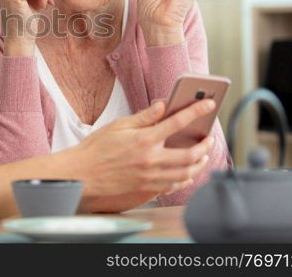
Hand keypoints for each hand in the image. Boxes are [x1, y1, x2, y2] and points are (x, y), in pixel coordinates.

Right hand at [67, 99, 214, 196]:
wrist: (82, 173)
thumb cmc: (96, 148)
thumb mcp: (118, 125)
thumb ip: (144, 116)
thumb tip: (162, 104)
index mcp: (144, 139)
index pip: (177, 122)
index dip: (196, 111)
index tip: (209, 104)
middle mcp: (151, 159)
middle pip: (190, 153)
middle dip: (205, 145)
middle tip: (208, 138)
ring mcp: (150, 176)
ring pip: (186, 173)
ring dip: (199, 163)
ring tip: (202, 155)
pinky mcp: (147, 188)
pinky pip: (174, 185)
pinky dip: (185, 179)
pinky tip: (187, 172)